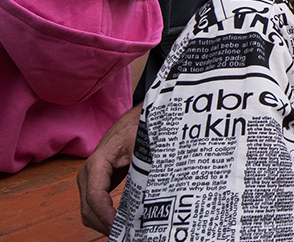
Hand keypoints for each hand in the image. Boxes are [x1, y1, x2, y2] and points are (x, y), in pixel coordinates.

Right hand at [77, 104, 141, 233]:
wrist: (133, 121)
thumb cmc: (137, 130)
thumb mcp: (142, 148)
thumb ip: (141, 170)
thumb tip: (147, 195)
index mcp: (98, 163)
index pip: (95, 196)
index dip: (105, 215)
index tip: (118, 227)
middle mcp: (88, 173)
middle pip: (88, 209)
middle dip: (104, 224)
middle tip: (125, 233)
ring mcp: (90, 179)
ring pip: (89, 211)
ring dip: (103, 223)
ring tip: (124, 230)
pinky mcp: (96, 183)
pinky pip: (95, 206)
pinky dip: (104, 217)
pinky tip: (120, 222)